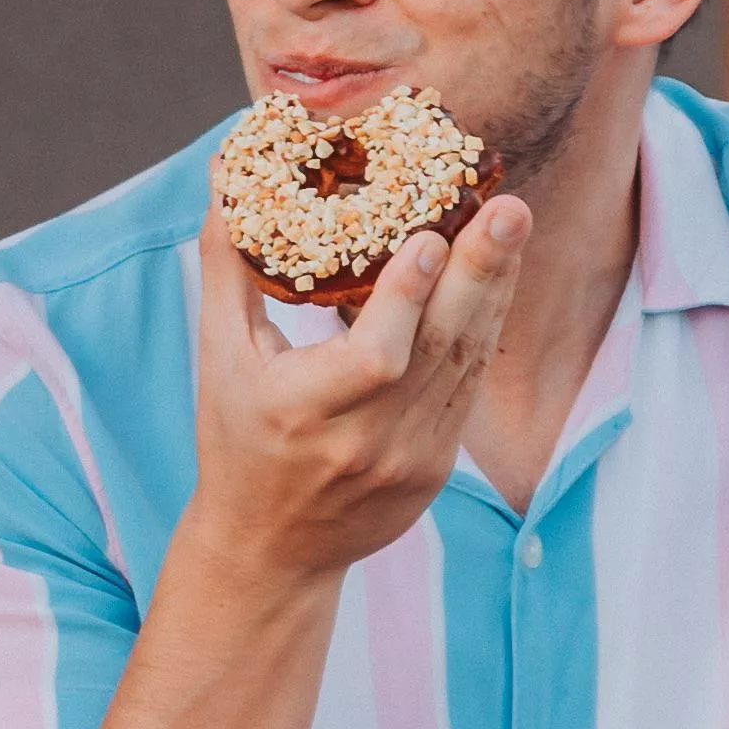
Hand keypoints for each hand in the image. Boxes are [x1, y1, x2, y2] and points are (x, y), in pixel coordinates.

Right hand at [179, 191, 529, 592]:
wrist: (271, 551)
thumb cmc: (237, 442)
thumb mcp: (218, 359)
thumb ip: (230, 268)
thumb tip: (228, 177)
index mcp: (303, 412)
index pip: (373, 358)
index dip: (404, 300)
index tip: (430, 238)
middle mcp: (365, 441)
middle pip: (438, 352)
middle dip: (480, 274)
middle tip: (510, 209)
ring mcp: (410, 460)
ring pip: (465, 363)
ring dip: (493, 290)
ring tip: (511, 223)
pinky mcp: (436, 468)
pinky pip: (467, 387)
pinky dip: (482, 327)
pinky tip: (495, 276)